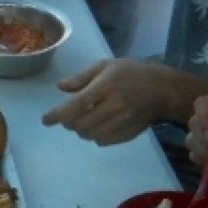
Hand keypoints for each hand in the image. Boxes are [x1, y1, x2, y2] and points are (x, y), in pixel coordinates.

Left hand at [40, 59, 171, 144]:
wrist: (161, 89)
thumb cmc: (130, 73)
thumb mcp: (105, 66)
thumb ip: (81, 77)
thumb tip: (60, 87)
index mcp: (106, 86)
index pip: (76, 105)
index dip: (57, 114)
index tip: (45, 121)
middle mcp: (113, 106)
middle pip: (80, 124)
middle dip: (68, 122)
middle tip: (68, 116)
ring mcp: (122, 122)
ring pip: (90, 135)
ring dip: (81, 130)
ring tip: (84, 119)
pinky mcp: (128, 133)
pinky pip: (103, 142)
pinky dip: (95, 136)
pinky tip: (98, 125)